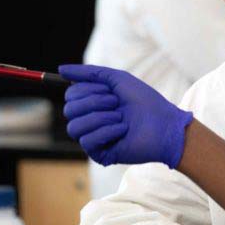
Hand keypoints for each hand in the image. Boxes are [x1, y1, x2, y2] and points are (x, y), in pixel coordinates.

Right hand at [59, 64, 193, 167]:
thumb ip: (89, 73)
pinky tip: (122, 130)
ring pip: (74, 127)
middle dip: (95, 102)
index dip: (89, 90)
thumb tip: (60, 69)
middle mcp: (90, 121)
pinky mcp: (100, 154)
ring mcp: (94, 139)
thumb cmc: (145, 101)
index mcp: (92, 104)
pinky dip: (106, 132)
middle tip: (117, 104)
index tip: (111, 91)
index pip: (71, 95)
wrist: (165, 124)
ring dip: (100, 118)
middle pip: (69, 110)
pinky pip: (87, 141)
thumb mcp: (117, 79)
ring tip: (121, 118)